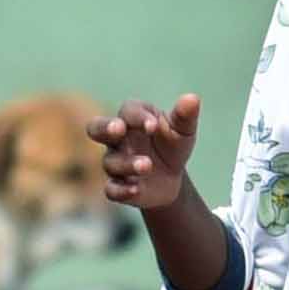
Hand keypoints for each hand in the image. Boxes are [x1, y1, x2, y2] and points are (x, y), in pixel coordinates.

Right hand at [92, 95, 206, 217]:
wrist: (172, 177)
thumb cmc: (172, 145)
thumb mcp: (183, 130)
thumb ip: (185, 116)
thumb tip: (192, 99)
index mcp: (132, 118)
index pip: (128, 111)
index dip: (138, 117)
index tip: (154, 126)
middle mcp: (117, 139)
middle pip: (96, 128)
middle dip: (105, 128)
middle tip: (118, 128)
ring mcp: (115, 162)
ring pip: (111, 162)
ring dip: (128, 163)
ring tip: (147, 165)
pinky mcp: (117, 186)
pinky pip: (111, 189)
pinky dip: (121, 190)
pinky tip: (135, 189)